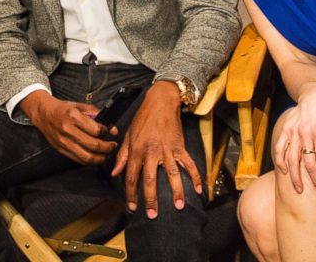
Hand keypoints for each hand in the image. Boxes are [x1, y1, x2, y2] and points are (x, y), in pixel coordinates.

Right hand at [21, 91, 116, 164]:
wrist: (44, 114)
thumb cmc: (63, 109)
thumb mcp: (80, 106)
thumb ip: (97, 114)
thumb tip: (112, 128)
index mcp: (73, 117)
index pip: (96, 130)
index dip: (106, 132)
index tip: (110, 131)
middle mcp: (68, 130)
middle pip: (93, 145)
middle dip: (107, 147)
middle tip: (112, 145)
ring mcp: (64, 142)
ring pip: (86, 157)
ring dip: (100, 158)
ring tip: (106, 154)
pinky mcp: (61, 150)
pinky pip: (78, 160)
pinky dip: (89, 161)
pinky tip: (95, 157)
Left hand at [111, 81, 202, 217]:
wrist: (160, 102)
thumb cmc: (143, 118)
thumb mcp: (128, 135)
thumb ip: (122, 156)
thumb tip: (115, 173)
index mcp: (136, 150)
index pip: (131, 176)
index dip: (131, 193)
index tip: (132, 207)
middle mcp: (151, 152)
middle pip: (151, 179)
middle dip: (152, 199)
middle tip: (153, 215)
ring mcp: (167, 149)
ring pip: (172, 174)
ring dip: (177, 191)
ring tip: (179, 206)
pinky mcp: (180, 146)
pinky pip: (188, 163)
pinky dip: (195, 176)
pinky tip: (200, 189)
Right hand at [273, 85, 315, 194]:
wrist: (313, 95)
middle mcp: (304, 132)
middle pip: (308, 162)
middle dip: (314, 179)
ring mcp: (293, 131)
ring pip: (292, 158)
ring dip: (295, 176)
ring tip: (299, 189)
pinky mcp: (285, 129)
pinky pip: (279, 148)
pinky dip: (280, 161)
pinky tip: (284, 172)